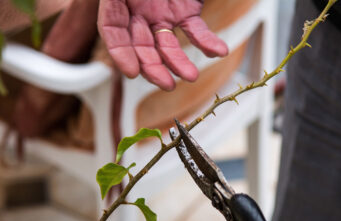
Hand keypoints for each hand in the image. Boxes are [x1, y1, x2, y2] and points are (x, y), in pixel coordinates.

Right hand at [98, 0, 228, 90]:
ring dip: (178, 62)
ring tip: (191, 76)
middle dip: (153, 66)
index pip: (113, 32)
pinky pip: (195, 30)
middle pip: (141, 45)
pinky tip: (218, 51)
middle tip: (166, 83)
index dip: (120, 53)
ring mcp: (161, 13)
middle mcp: (138, 11)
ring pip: (167, 44)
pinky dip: (206, 42)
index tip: (131, 72)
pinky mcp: (185, 11)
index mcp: (118, 0)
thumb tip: (123, 20)